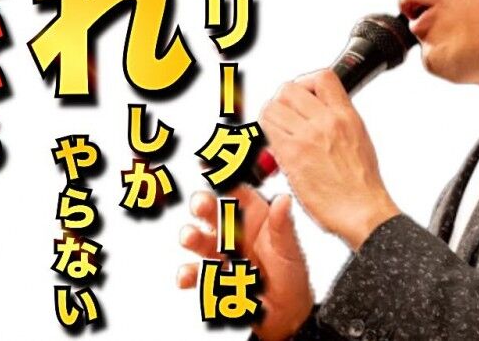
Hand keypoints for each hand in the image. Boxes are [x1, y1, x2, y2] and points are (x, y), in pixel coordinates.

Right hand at [178, 186, 313, 340]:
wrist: (287, 315)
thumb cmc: (291, 276)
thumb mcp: (290, 249)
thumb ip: (282, 226)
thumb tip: (283, 200)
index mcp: (254, 217)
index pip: (236, 191)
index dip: (223, 176)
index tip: (207, 164)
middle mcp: (234, 231)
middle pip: (214, 212)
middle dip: (203, 206)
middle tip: (201, 205)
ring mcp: (222, 254)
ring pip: (201, 240)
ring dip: (192, 237)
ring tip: (189, 237)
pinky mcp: (214, 277)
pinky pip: (196, 273)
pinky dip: (188, 274)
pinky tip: (186, 276)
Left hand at [258, 69, 399, 250]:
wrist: (361, 210)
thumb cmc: (361, 183)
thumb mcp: (359, 137)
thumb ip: (338, 119)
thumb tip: (320, 111)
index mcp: (345, 115)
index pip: (322, 77)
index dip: (307, 83)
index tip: (304, 95)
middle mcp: (326, 121)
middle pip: (289, 89)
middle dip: (283, 101)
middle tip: (286, 116)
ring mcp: (307, 136)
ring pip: (273, 107)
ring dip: (271, 118)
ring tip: (278, 131)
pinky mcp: (291, 154)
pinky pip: (267, 129)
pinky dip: (266, 135)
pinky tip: (274, 145)